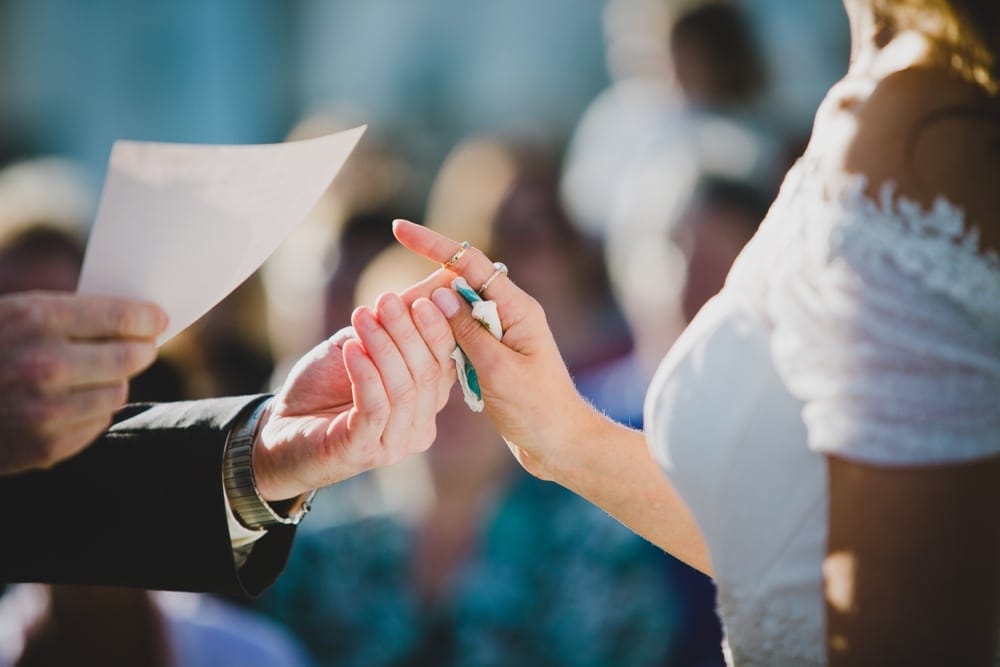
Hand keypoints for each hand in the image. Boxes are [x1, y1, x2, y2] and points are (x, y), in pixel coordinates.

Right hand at [0, 291, 166, 474]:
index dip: (146, 317)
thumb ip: (65, 316)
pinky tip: (66, 402)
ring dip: (112, 382)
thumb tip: (136, 320)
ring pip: (118, 392)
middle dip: (139, 350)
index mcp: (34, 320)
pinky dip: (90, 412)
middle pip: (131, 357)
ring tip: (90, 373)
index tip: (157, 318)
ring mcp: (46, 410)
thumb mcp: (10, 315)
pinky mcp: (47, 446)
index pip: (120, 317)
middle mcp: (44, 365)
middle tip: (141, 345)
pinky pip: (98, 423)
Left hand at [252, 292, 455, 500]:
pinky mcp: (365, 451)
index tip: (426, 295)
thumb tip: (440, 279)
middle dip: (407, 331)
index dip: (439, 327)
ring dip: (384, 347)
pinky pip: (375, 407)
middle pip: (428, 373)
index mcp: (428, 402)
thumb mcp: (364, 342)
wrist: (281, 427)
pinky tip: (351, 349)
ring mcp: (396, 443)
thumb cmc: (326, 384)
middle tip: (386, 299)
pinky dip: (365, 374)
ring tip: (362, 316)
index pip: (446, 362)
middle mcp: (420, 427)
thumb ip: (399, 320)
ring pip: (404, 389)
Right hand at [392, 219, 597, 480]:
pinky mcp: (491, 353)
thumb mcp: (498, 371)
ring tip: (392, 323)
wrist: (559, 444)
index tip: (399, 230)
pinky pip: (457, 334)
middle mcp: (508, 314)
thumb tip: (438, 295)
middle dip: (422, 285)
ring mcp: (500, 333)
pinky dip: (435, 336)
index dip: (433, 244)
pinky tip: (412, 344)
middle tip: (386, 304)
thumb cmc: (538, 410)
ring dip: (425, 314)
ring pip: (454, 310)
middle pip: (459, 283)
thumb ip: (468, 332)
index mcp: (517, 309)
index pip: (471, 263)